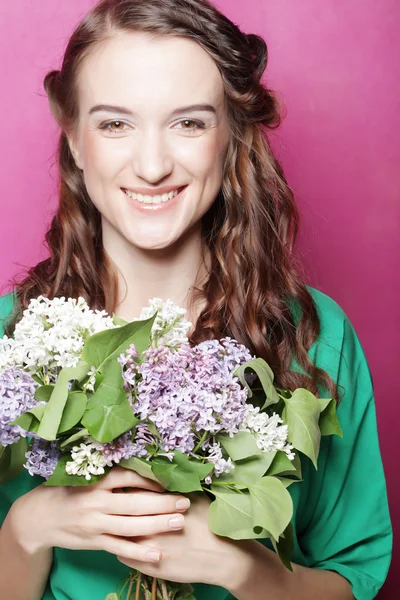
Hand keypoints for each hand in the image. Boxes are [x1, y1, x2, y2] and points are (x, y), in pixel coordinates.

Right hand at [7, 466, 190, 562]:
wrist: (37, 518)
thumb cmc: (64, 490)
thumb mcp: (82, 475)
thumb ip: (107, 474)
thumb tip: (140, 466)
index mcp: (95, 481)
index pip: (128, 478)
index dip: (150, 480)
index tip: (169, 480)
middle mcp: (96, 502)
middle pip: (135, 503)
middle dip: (162, 503)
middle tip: (184, 502)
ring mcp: (95, 524)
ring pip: (131, 527)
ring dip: (157, 525)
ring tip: (179, 522)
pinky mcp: (93, 542)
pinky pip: (120, 548)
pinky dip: (139, 552)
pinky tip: (157, 554)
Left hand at [117, 491, 251, 588]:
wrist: (223, 556)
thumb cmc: (210, 523)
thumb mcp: (193, 498)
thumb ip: (171, 490)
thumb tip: (158, 479)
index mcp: (158, 507)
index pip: (132, 493)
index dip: (126, 490)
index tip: (124, 488)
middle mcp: (148, 526)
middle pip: (122, 514)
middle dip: (116, 508)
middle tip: (114, 503)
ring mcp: (147, 548)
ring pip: (119, 536)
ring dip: (117, 529)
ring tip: (116, 523)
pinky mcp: (148, 567)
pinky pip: (124, 556)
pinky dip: (122, 549)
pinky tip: (125, 543)